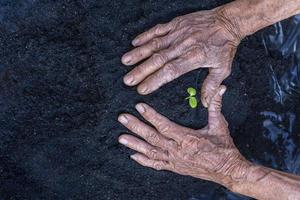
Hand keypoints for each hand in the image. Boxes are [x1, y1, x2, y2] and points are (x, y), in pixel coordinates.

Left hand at [118, 86, 250, 187]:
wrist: (227, 170)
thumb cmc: (223, 148)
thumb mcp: (220, 125)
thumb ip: (216, 106)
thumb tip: (220, 89)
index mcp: (187, 138)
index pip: (164, 125)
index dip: (150, 116)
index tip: (139, 106)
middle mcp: (177, 150)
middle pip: (152, 137)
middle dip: (136, 127)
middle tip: (122, 118)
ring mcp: (174, 161)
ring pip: (150, 152)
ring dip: (134, 144)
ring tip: (121, 137)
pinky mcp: (175, 168)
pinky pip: (156, 165)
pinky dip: (144, 160)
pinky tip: (133, 155)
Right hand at [121, 8, 241, 106]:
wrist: (228, 21)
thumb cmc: (225, 46)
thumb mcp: (223, 68)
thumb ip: (211, 86)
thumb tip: (204, 103)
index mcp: (194, 57)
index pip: (171, 71)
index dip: (155, 80)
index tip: (142, 89)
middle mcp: (183, 45)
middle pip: (158, 59)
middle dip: (141, 70)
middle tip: (128, 80)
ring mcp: (178, 33)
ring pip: (155, 44)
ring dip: (139, 53)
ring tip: (125, 61)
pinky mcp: (176, 24)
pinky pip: (159, 29)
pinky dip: (146, 35)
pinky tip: (135, 42)